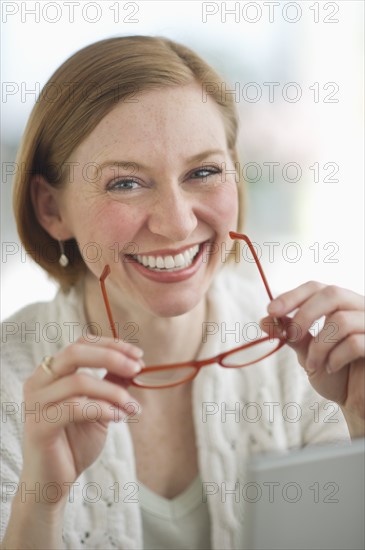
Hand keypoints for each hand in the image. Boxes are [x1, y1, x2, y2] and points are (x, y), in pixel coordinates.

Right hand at [20, 336, 142, 508]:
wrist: (53, 483)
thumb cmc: (75, 443)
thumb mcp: (100, 408)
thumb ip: (112, 384)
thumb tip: (135, 364)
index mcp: (52, 372)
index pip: (82, 343)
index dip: (112, 345)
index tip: (139, 355)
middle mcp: (39, 381)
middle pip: (75, 352)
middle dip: (112, 357)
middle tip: (137, 368)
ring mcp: (35, 402)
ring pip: (78, 381)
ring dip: (113, 392)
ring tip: (132, 407)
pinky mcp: (39, 425)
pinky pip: (74, 407)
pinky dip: (102, 409)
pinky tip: (118, 418)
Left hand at [260, 282, 364, 434]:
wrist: (356, 402)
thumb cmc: (336, 376)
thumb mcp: (307, 353)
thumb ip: (291, 335)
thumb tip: (265, 319)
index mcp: (341, 306)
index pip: (316, 288)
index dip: (292, 296)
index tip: (271, 311)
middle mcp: (359, 309)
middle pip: (332, 294)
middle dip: (305, 315)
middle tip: (290, 337)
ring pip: (341, 320)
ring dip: (318, 346)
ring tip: (312, 365)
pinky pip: (355, 343)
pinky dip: (336, 357)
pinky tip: (332, 368)